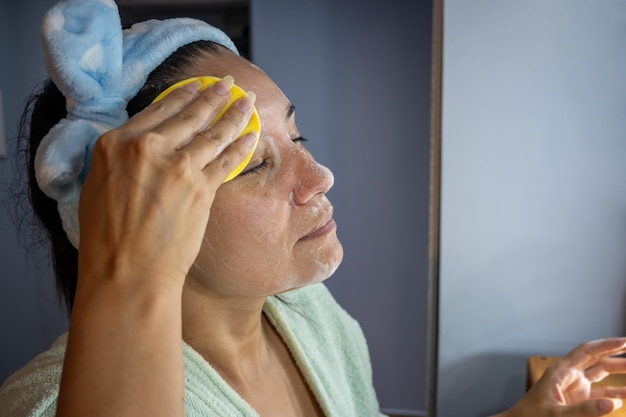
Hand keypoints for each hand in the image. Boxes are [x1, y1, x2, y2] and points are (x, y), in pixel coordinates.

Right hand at [77, 76, 256, 290]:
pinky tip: (252, 135)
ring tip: (248, 102)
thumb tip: (141, 147)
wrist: (127, 273)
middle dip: (214, 95)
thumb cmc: (107, 239)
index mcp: (115, 144)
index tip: (196, 86)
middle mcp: (147, 147)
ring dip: (235, 114)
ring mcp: (178, 166)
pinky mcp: (201, 187)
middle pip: (189, 115)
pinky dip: (242, 145)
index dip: (182, 95)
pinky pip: (227, 159)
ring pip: (213, 132)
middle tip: (230, 84)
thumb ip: (122, 160)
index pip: (156, 110)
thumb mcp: (98, 187)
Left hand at [504, 338, 625, 416]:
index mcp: (561, 371)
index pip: (586, 351)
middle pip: (596, 361)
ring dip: (617, 373)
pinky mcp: (577, 402)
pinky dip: (614, 394)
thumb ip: (584, 411)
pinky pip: (599, 394)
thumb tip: (613, 404)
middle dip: (616, 356)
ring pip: (600, 376)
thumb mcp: (557, 415)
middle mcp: (569, 376)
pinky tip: (625, 396)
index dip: (605, 345)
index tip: (624, 341)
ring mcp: (574, 389)